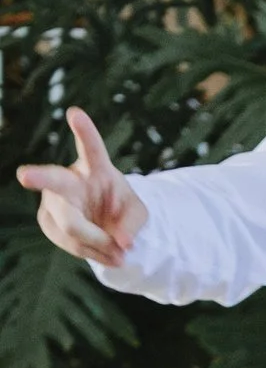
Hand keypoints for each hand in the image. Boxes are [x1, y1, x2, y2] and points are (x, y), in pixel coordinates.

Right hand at [17, 106, 146, 267]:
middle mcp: (68, 178)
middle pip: (53, 180)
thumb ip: (134, 225)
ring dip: (98, 245)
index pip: (91, 147)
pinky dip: (91, 253)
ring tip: (118, 254)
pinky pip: (68, 242)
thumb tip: (122, 244)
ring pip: (70, 226)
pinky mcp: (48, 220)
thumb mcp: (139, 214)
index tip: (75, 113)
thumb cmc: (120, 209)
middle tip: (24, 176)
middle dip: (37, 177)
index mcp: (95, 166)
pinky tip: (102, 252)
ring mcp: (53, 199)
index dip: (84, 131)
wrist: (105, 224)